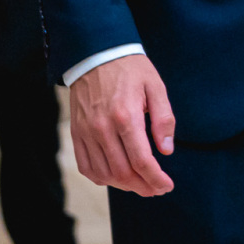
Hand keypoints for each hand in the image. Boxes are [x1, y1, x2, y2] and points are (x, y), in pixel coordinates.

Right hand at [68, 53, 175, 196]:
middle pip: (123, 172)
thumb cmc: (131, 69)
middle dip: (143, 186)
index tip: (167, 186)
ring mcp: (86, 132)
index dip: (156, 179)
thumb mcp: (156, 87)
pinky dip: (102, 178)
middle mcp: (102, 128)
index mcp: (126, 116)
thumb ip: (163, 119)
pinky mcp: (76, 133)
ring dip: (124, 185)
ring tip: (140, 185)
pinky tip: (116, 178)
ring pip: (104, 173)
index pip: (142, 160)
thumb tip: (166, 150)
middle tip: (156, 189)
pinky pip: (86, 166)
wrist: (96, 54)